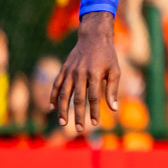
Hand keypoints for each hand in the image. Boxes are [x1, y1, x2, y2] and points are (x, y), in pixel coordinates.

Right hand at [51, 11, 118, 126]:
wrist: (93, 38)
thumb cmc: (108, 56)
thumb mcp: (115, 71)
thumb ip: (113, 90)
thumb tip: (113, 109)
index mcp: (95, 74)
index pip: (94, 97)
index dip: (94, 111)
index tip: (95, 123)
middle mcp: (80, 73)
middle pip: (77, 98)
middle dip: (78, 115)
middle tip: (79, 129)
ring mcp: (70, 71)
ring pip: (63, 94)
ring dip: (63, 109)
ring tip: (63, 123)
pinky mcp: (63, 69)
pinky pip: (56, 85)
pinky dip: (53, 96)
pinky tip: (52, 108)